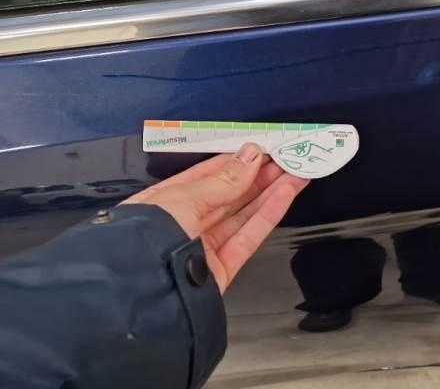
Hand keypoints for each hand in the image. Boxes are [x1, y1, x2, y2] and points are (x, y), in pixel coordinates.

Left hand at [123, 144, 307, 292]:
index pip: (204, 177)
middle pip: (227, 196)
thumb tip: (251, 156)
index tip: (262, 150)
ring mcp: (202, 249)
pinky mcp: (220, 270)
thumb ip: (222, 180)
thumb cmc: (147, 237)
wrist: (142, 292)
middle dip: (258, 176)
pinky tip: (285, 195)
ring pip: (242, 215)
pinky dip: (268, 216)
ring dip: (270, 193)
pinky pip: (247, 238)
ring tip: (295, 173)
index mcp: (163, 203)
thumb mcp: (182, 198)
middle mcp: (182, 225)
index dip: (235, 162)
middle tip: (286, 158)